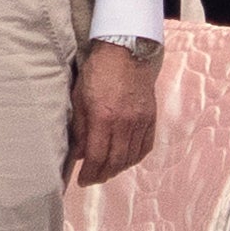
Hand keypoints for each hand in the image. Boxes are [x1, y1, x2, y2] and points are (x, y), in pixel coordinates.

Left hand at [69, 45, 159, 185]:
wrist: (127, 51)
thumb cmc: (99, 71)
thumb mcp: (80, 98)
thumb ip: (79, 128)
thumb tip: (78, 153)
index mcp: (103, 117)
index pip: (96, 156)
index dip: (89, 173)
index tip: (82, 180)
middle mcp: (124, 123)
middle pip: (115, 161)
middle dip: (102, 175)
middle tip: (93, 179)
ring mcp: (140, 121)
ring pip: (131, 157)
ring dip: (118, 169)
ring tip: (107, 171)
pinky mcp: (151, 117)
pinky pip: (145, 146)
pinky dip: (135, 157)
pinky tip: (126, 159)